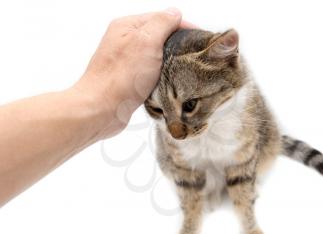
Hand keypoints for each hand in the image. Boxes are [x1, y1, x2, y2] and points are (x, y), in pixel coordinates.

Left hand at [73, 8, 191, 138]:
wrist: (101, 109)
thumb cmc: (121, 76)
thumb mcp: (146, 42)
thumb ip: (162, 24)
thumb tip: (175, 13)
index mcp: (128, 27)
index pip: (162, 18)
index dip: (183, 26)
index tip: (200, 39)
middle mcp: (125, 42)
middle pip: (159, 38)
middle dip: (177, 46)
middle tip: (194, 57)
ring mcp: (126, 62)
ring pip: (156, 57)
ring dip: (169, 63)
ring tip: (183, 71)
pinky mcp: (129, 81)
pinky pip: (150, 74)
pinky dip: (161, 77)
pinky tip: (168, 83)